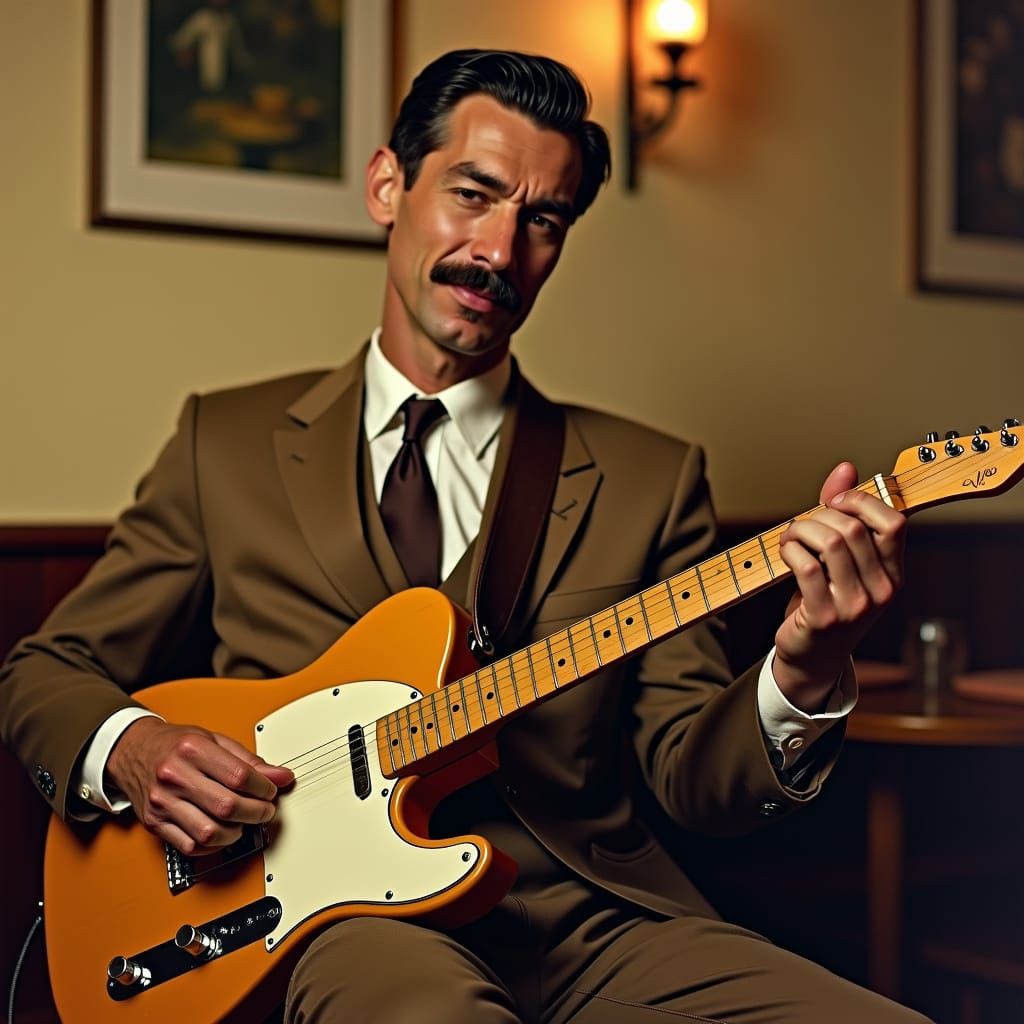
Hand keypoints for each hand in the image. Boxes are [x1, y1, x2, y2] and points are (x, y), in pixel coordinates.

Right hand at [106, 717, 293, 855]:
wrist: (133, 751)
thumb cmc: (175, 745)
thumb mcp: (214, 740)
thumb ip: (248, 760)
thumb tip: (281, 776)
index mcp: (192, 749)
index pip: (239, 776)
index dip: (264, 787)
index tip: (272, 790)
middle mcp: (174, 776)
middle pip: (227, 806)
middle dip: (256, 813)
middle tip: (265, 810)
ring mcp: (163, 802)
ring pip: (209, 832)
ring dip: (236, 833)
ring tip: (243, 822)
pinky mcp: (155, 823)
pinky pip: (190, 846)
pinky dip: (212, 845)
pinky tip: (221, 832)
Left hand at [773, 462, 905, 710]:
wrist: (811, 657)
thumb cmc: (825, 600)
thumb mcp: (840, 558)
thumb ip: (843, 512)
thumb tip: (845, 468)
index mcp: (893, 574)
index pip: (894, 522)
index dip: (861, 501)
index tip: (835, 501)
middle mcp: (881, 591)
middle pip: (853, 528)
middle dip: (819, 515)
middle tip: (802, 524)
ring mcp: (855, 606)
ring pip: (830, 542)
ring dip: (801, 530)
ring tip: (790, 537)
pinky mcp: (824, 616)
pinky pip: (806, 566)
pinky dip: (790, 549)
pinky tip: (785, 551)